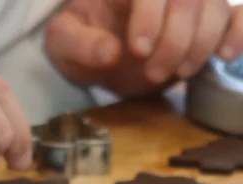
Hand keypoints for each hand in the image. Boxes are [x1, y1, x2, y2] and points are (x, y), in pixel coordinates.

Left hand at [46, 0, 242, 95]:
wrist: (95, 51)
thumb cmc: (78, 40)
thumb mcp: (62, 43)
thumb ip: (79, 44)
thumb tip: (109, 52)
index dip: (151, 14)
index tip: (138, 49)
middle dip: (176, 39)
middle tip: (154, 73)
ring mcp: (188, 0)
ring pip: (215, 7)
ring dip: (201, 44)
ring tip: (179, 72)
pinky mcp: (206, 19)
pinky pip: (236, 15)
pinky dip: (238, 32)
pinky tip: (226, 55)